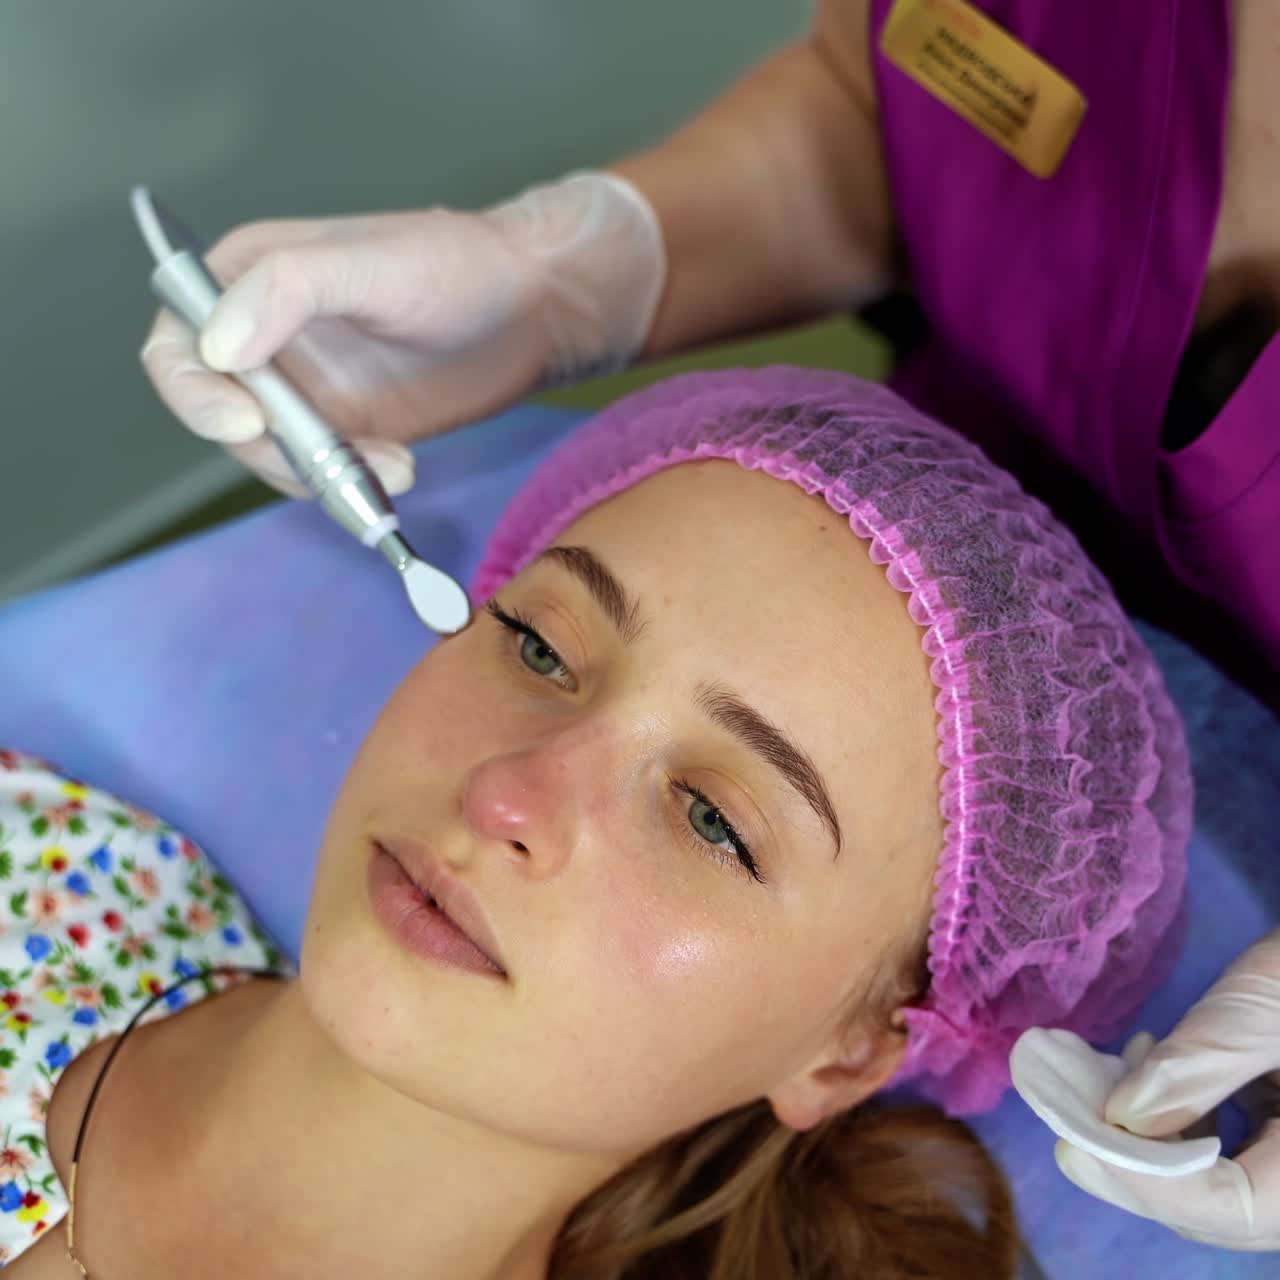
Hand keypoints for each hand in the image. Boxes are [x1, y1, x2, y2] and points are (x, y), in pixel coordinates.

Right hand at [139, 172, 664, 496]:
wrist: (532, 311)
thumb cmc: (456, 266)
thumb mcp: (372, 262)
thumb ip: (289, 289)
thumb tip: (216, 346)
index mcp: (248, 278)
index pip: (179, 343)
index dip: (195, 392)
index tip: (249, 422)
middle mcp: (263, 338)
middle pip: (216, 413)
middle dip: (269, 447)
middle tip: (332, 457)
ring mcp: (304, 391)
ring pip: (270, 456)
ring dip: (319, 475)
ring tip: (392, 463)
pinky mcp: (345, 432)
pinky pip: (320, 477)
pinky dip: (350, 488)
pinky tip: (400, 470)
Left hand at [1054, 929, 1279, 1249]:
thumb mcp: (1268, 1005)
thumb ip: (1201, 1065)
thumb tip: (1120, 1116)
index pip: (1234, 1209)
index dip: (1147, 1184)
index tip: (1072, 1146)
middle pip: (1222, 1210)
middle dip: (1136, 1165)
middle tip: (1068, 1117)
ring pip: (1221, 1187)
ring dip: (1150, 1142)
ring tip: (1103, 1082)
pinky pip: (1233, 1154)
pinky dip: (1180, 1121)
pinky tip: (1148, 1069)